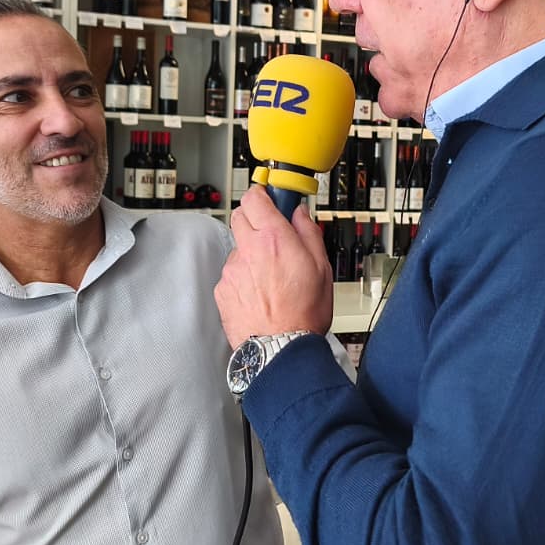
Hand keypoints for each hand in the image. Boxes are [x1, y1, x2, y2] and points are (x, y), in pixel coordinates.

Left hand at [215, 185, 333, 347]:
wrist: (280, 349)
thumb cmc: (303, 314)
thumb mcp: (321, 267)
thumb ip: (308, 233)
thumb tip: (301, 215)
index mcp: (273, 239)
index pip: (255, 197)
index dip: (263, 195)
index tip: (272, 198)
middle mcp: (248, 250)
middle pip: (240, 216)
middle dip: (255, 219)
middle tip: (272, 232)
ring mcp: (232, 270)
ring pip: (237, 247)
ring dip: (250, 252)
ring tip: (270, 276)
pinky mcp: (223, 289)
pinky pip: (232, 273)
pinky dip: (243, 277)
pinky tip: (260, 293)